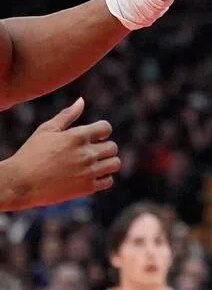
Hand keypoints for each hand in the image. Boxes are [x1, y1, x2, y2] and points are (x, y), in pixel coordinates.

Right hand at [0, 98, 119, 208]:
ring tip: (94, 165)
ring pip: (115, 164)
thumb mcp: (46, 130)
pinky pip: (108, 181)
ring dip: (107, 163)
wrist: (18, 184)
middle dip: (104, 148)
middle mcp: (86, 153)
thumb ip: (67, 115)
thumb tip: (82, 100)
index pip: (106, 128)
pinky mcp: (86, 188)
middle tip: (90, 153)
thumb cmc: (30, 155)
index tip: (94, 137)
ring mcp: (88, 171)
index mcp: (78, 136)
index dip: (101, 131)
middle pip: (112, 147)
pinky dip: (103, 178)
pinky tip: (90, 177)